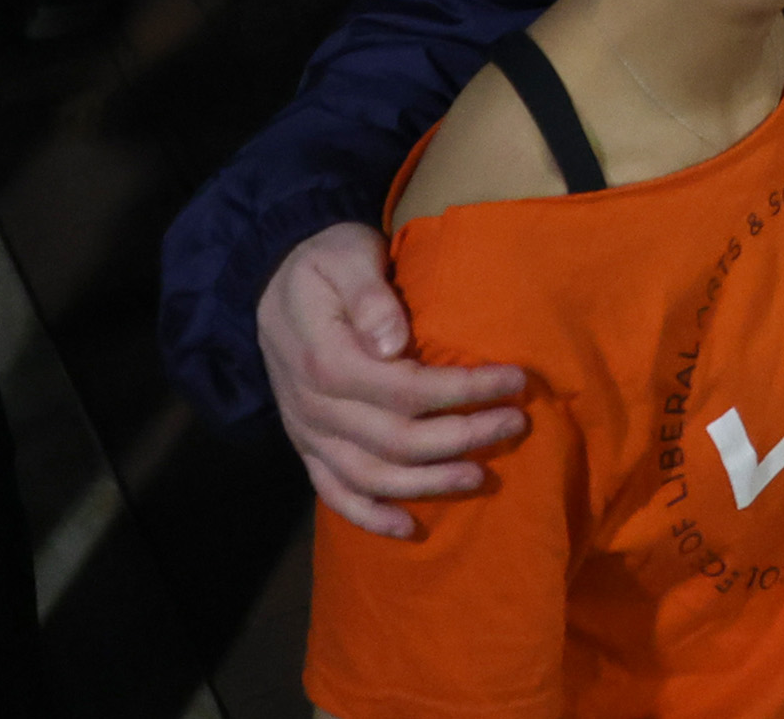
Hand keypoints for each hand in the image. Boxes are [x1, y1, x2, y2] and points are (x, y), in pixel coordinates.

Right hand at [258, 224, 529, 537]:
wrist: (268, 281)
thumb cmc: (323, 263)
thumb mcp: (346, 255)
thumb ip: (369, 296)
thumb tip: (393, 343)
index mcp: (328, 361)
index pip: (408, 390)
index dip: (465, 390)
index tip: (516, 381)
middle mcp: (316, 408)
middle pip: (399, 440)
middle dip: (464, 436)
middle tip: (516, 423)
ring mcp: (309, 433)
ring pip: (373, 477)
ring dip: (430, 483)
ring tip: (482, 475)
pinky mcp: (306, 447)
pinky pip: (335, 494)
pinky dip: (371, 518)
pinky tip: (411, 529)